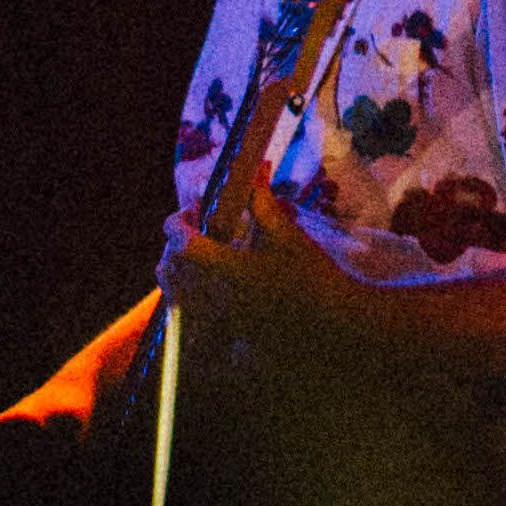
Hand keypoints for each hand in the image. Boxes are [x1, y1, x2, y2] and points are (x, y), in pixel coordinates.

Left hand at [161, 208, 370, 364]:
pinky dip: (190, 294)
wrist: (335, 322)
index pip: (182, 241)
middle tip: (195, 229)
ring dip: (178, 269)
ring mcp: (216, 318)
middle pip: (169, 267)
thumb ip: (262, 205)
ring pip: (175, 292)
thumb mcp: (288, 235)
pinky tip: (211, 284)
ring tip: (199, 256)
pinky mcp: (222, 333)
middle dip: (175, 244)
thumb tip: (254, 173)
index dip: (179, 222)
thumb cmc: (314, 277)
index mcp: (226, 268)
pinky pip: (190, 313)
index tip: (191, 211)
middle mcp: (214, 296)